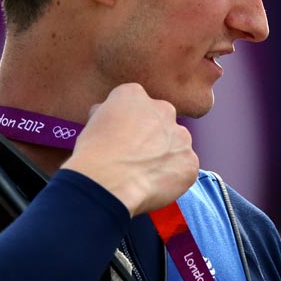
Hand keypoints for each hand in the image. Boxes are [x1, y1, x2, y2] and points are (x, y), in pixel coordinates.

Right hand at [61, 83, 197, 215]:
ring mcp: (180, 136)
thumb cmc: (93, 153)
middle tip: (136, 156)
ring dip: (166, 155)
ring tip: (145, 174)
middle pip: (161, 120)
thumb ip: (107, 115)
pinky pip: (184, 168)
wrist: (107, 181)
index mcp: (134, 95)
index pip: (135, 103)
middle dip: (152, 136)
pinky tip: (155, 185)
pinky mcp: (190, 161)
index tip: (122, 138)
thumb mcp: (91, 123)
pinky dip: (174, 177)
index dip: (128, 123)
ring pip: (176, 144)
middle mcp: (162, 110)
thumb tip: (108, 117)